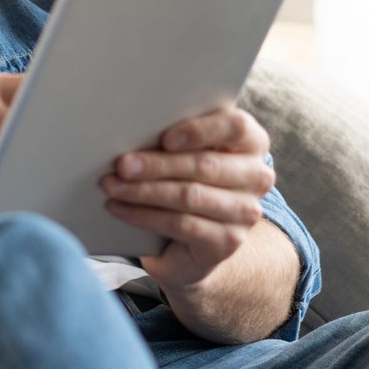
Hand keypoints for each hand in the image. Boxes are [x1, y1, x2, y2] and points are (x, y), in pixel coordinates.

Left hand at [100, 107, 275, 290]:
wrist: (196, 237)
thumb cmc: (185, 177)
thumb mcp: (185, 151)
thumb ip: (173, 137)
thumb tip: (128, 129)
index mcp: (250, 141)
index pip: (235, 127)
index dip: (200, 131)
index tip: (165, 139)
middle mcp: (256, 176)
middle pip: (204, 165)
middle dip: (157, 164)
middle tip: (121, 165)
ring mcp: (245, 212)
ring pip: (189, 196)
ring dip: (144, 191)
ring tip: (112, 186)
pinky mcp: (227, 241)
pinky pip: (181, 225)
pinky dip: (144, 216)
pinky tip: (119, 208)